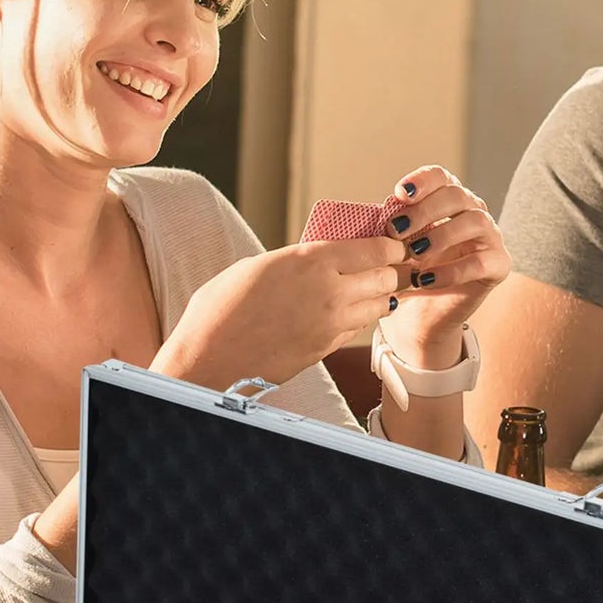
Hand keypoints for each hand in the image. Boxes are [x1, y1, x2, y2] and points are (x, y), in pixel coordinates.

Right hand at [156, 236, 404, 389]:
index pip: (374, 249)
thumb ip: (298, 261)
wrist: (210, 357)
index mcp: (311, 260)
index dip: (390, 246)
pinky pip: (357, 328)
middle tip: (386, 267)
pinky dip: (359, 318)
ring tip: (370, 290)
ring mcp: (331, 323)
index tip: (392, 245)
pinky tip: (347, 312)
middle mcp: (329, 291)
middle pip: (385, 278)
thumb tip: (321, 258)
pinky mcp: (327, 348)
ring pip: (378, 306)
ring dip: (379, 297)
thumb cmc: (221, 308)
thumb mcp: (259, 266)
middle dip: (390, 271)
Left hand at [377, 167, 510, 365]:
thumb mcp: (394, 249)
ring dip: (441, 235)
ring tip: (414, 254)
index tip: (399, 195)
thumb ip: (393, 228)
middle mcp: (474, 213)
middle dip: (424, 211)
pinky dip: (451, 270)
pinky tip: (426, 280)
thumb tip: (379, 212)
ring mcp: (490, 238)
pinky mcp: (498, 266)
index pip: (441, 177)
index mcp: (449, 201)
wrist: (420, 319)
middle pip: (457, 195)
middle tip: (396, 231)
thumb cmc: (407, 276)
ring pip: (476, 221)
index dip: (422, 181)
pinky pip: (481, 262)